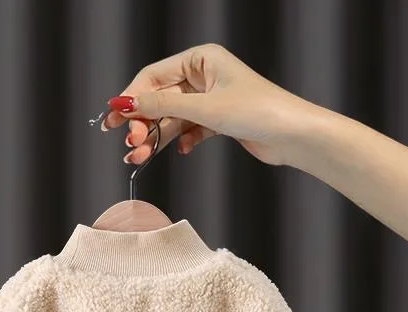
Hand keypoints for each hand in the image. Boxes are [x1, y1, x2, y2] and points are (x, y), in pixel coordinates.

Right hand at [103, 43, 319, 167]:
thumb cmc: (258, 111)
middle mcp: (204, 75)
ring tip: (141, 157)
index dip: (132, 98)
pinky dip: (180, 141)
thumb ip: (161, 105)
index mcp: (201, 58)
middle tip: (131, 145)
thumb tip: (126, 102)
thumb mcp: (203, 108)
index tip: (115, 119)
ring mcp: (210, 99)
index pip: (153, 76)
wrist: (293, 135)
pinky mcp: (218, 120)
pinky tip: (180, 151)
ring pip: (172, 118)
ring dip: (156, 139)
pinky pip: (188, 129)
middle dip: (143, 124)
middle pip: (160, 99)